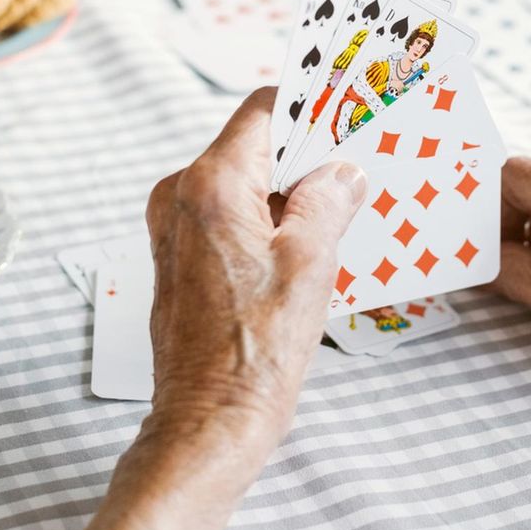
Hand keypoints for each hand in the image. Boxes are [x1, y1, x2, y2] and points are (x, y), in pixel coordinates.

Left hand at [144, 87, 366, 430]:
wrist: (210, 420)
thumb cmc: (254, 352)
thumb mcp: (312, 263)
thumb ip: (328, 201)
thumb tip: (342, 172)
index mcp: (211, 185)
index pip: (265, 111)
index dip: (312, 109)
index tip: (349, 115)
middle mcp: (181, 197)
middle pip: (255, 146)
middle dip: (307, 157)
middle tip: (355, 171)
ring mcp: (175, 228)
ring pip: (245, 183)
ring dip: (291, 194)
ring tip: (338, 218)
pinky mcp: (181, 257)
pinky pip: (231, 216)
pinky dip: (268, 221)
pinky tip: (307, 250)